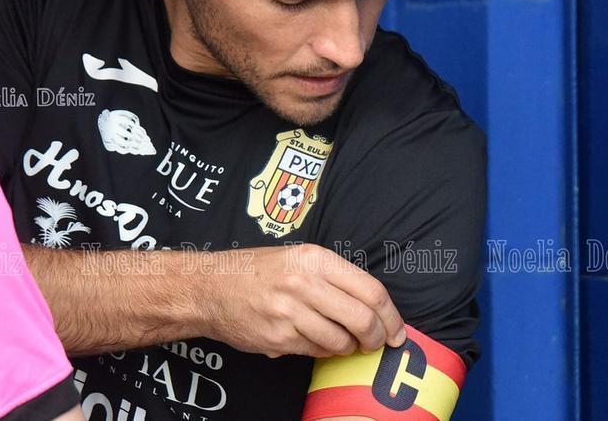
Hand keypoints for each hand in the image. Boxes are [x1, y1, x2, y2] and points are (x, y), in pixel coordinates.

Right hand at [197, 243, 406, 357]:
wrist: (210, 288)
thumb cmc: (257, 271)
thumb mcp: (298, 257)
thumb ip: (334, 276)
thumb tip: (374, 306)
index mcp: (315, 259)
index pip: (371, 290)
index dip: (391, 315)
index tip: (397, 330)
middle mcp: (304, 283)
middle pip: (363, 319)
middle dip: (377, 338)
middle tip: (377, 343)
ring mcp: (290, 312)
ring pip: (341, 340)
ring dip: (349, 347)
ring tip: (343, 341)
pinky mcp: (278, 337)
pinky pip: (316, 351)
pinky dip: (324, 351)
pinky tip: (316, 341)